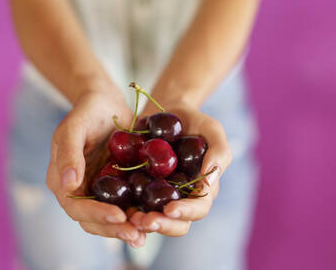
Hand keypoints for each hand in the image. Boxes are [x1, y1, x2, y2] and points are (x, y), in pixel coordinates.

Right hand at [46, 91, 146, 246]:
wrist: (106, 103)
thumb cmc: (88, 111)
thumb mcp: (75, 126)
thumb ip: (69, 154)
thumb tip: (70, 185)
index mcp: (62, 180)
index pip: (75, 206)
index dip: (96, 214)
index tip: (118, 216)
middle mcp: (78, 191)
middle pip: (92, 220)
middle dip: (114, 229)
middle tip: (137, 235)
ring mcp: (97, 191)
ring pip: (109, 218)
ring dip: (126, 229)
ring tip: (145, 235)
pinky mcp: (115, 188)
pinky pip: (125, 206)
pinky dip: (137, 214)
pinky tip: (154, 219)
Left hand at [130, 104, 231, 235]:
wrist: (167, 110)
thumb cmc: (194, 121)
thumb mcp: (212, 130)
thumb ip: (219, 153)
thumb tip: (209, 185)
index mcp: (200, 189)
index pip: (198, 209)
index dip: (186, 212)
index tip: (170, 209)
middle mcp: (180, 198)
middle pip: (176, 223)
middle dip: (162, 225)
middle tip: (145, 221)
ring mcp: (158, 195)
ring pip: (153, 219)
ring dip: (142, 223)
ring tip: (130, 218)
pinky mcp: (138, 188)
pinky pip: (132, 203)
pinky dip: (124, 209)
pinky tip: (116, 207)